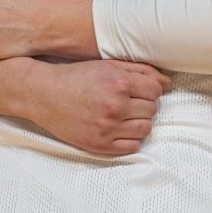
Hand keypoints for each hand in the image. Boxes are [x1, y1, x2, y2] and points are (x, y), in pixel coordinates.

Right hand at [22, 59, 172, 154]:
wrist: (44, 94)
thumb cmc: (77, 77)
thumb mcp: (109, 65)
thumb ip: (140, 71)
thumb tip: (167, 82)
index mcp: (120, 84)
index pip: (156, 91)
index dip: (150, 90)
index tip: (139, 90)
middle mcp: (116, 106)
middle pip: (152, 110)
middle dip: (144, 105)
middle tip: (129, 102)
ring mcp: (107, 128)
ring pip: (145, 129)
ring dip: (140, 122)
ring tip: (125, 115)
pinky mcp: (99, 144)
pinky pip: (132, 147)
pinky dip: (130, 139)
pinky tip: (119, 129)